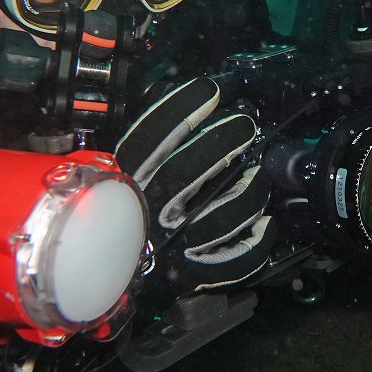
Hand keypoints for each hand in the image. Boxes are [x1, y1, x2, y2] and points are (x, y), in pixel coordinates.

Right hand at [114, 77, 276, 301]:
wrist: (106, 279)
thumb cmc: (123, 215)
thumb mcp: (119, 178)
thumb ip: (147, 149)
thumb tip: (189, 105)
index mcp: (125, 182)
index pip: (149, 138)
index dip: (182, 109)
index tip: (211, 92)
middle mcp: (146, 213)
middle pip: (187, 171)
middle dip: (223, 140)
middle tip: (245, 126)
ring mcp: (171, 247)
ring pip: (220, 217)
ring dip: (248, 192)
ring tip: (257, 177)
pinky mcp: (192, 274)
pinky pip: (232, 261)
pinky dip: (256, 243)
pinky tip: (265, 224)